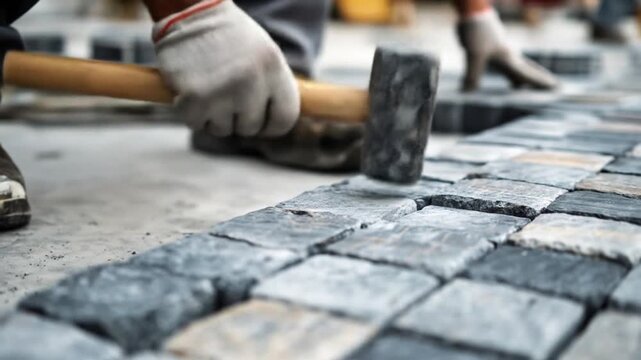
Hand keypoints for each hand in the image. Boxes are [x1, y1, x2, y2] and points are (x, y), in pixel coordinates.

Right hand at [153, 0, 299, 136]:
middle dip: (237, 117)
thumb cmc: (226, 36)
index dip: (271, 126)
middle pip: (251, 128)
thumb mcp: (263, 54)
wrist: (187, 12)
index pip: (285, 118)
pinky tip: (190, 89)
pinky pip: (196, 124)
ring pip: (223, 129)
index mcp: (274, 67)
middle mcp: (251, 81)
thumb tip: (276, 124)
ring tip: (207, 85)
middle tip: (224, 92)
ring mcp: (223, 92)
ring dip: (212, 115)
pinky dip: (190, 112)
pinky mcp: (194, 99)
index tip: (261, 123)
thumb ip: (272, 87)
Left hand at [457, 9, 557, 91]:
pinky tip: (510, 81)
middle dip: (539, 81)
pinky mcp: (495, 50)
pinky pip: (508, 67)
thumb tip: (469, 93)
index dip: (542, 83)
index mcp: (510, 59)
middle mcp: (510, 56)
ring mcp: (504, 52)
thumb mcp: (474, 55)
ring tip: (530, 90)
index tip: (558, 88)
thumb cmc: (478, 32)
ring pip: (519, 69)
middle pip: (529, 72)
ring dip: (525, 79)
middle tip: (554, 88)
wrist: (474, 13)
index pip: (529, 75)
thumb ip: (473, 75)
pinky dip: (513, 76)